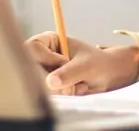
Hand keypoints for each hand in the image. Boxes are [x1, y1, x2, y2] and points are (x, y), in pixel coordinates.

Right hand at [24, 32, 138, 95]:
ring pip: (40, 86)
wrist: (107, 77)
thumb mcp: (86, 65)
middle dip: (55, 80)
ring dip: (62, 89)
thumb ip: (69, 72)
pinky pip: (47, 96)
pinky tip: (76, 90)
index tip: (63, 62)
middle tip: (73, 80)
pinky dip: (64, 95)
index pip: (31, 48)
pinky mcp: (48, 88)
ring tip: (78, 84)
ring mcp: (44, 74)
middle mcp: (42, 58)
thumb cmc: (98, 63)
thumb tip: (51, 82)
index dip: (45, 57)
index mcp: (48, 42)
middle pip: (32, 70)